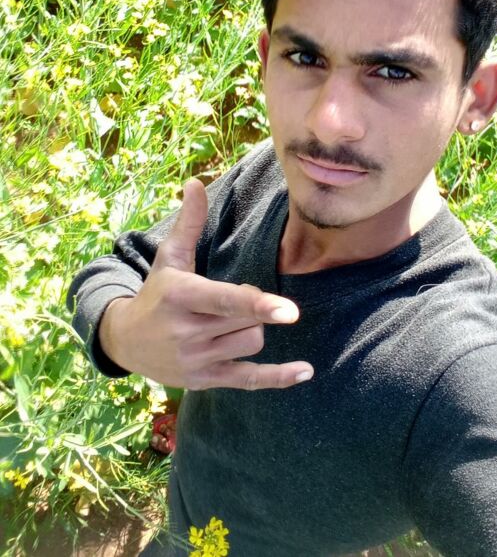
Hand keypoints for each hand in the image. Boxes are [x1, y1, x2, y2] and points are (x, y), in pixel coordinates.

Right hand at [98, 178, 313, 390]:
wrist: (124, 341)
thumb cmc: (157, 291)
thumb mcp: (170, 257)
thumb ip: (189, 222)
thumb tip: (196, 182)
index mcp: (180, 295)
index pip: (225, 301)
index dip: (258, 305)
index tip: (288, 311)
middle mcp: (186, 331)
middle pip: (247, 321)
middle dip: (253, 307)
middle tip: (230, 300)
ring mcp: (195, 361)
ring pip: (252, 343)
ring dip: (252, 329)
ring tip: (228, 321)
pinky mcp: (204, 380)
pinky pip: (248, 381)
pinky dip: (277, 378)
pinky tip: (304, 372)